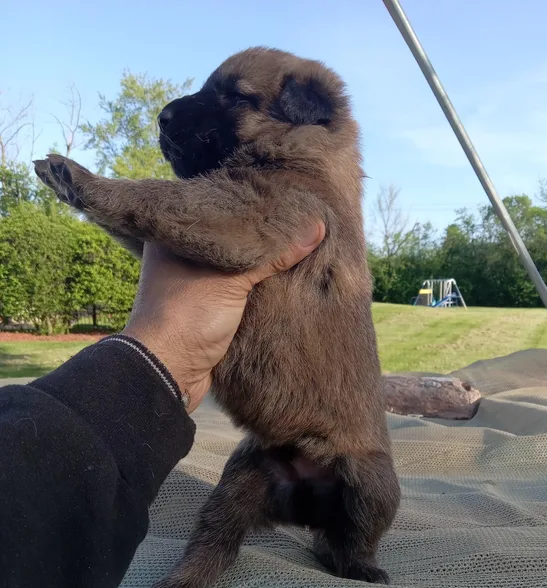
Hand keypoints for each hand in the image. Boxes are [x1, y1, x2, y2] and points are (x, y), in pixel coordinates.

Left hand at [122, 222, 324, 411]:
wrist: (168, 373)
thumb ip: (273, 255)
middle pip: (231, 238)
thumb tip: (317, 227)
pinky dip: (258, 288)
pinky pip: (239, 291)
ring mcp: (194, 284)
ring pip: (237, 266)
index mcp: (174, 236)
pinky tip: (285, 278)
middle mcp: (181, 256)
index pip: (219, 209)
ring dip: (262, 264)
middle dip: (262, 235)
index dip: (250, 203)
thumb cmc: (187, 316)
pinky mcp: (208, 309)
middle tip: (300, 216)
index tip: (284, 194)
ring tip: (300, 243)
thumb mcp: (231, 280)